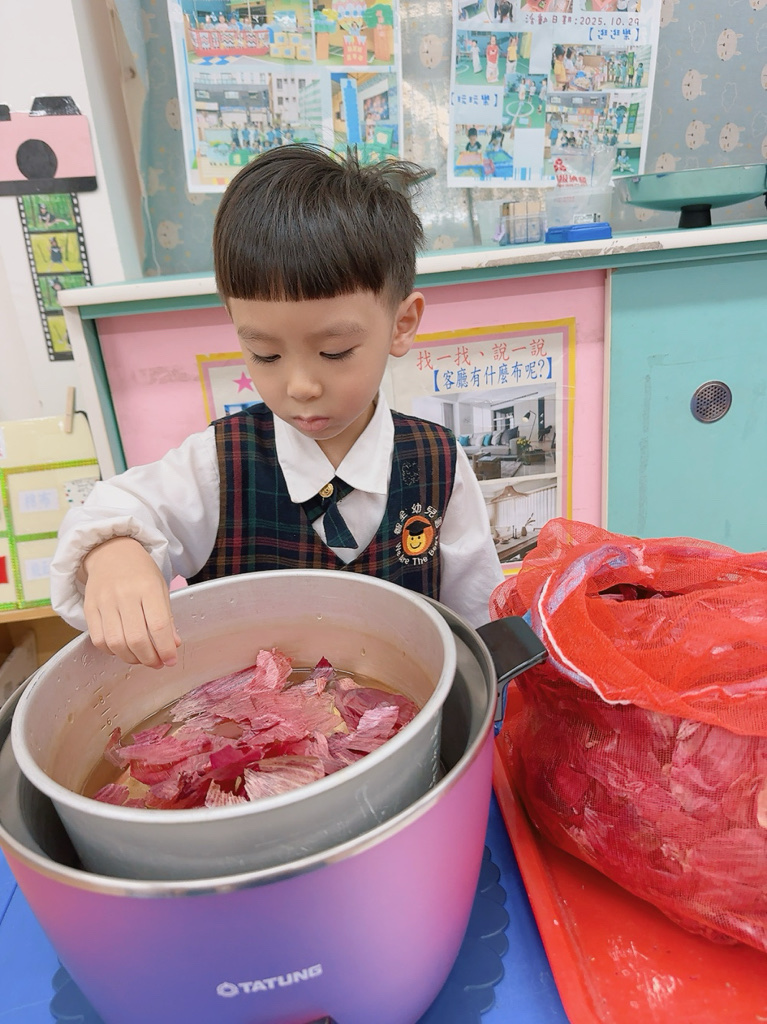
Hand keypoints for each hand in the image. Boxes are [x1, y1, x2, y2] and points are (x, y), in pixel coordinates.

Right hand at [81, 537, 181, 668]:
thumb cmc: (140, 572)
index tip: (171, 660)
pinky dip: (112, 652)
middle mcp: (124, 594)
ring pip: (116, 643)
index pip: (158, 625)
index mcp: (147, 587)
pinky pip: (98, 640)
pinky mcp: (88, 608)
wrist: (110, 551)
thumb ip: (167, 618)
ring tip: (142, 658)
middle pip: (136, 639)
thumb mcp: (160, 589)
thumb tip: (174, 645)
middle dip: (149, 659)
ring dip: (131, 659)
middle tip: (157, 663)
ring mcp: (104, 602)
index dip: (165, 648)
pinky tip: (123, 649)